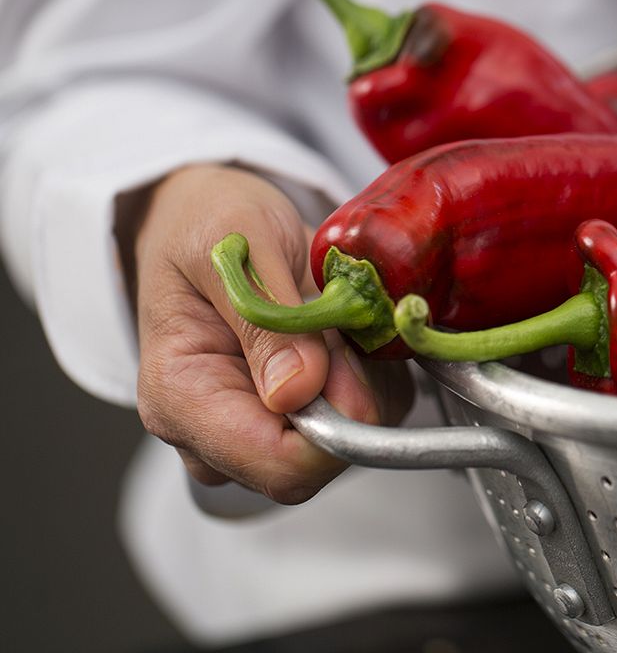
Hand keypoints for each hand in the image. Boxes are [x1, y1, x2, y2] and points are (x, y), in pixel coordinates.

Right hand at [132, 165, 409, 502]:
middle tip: (334, 317)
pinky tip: (339, 331)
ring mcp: (250, 435)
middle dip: (352, 390)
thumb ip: (268, 319)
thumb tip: (299, 393)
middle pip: (319, 461)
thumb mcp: (236, 244)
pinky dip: (369, 375)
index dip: (337, 423)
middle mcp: (211, 436)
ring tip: (329, 316)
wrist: (205, 216)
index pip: (280, 467)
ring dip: (364, 377)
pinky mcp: (288, 423)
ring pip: (348, 441)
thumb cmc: (208, 221)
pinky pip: (361, 420)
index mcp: (181, 400)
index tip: (345, 354)